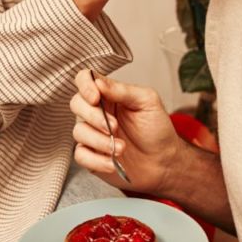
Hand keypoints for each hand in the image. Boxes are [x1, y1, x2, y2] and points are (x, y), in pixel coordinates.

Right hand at [70, 70, 180, 194]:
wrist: (164, 162)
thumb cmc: (158, 129)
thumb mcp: (147, 101)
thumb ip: (122, 90)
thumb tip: (98, 82)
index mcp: (109, 94)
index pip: (85, 80)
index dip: (85, 85)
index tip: (95, 98)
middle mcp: (97, 112)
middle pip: (76, 104)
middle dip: (93, 116)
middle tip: (114, 126)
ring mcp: (93, 134)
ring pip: (78, 131)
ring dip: (100, 141)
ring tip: (121, 148)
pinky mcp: (91, 156)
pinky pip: (80, 155)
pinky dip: (96, 160)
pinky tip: (112, 162)